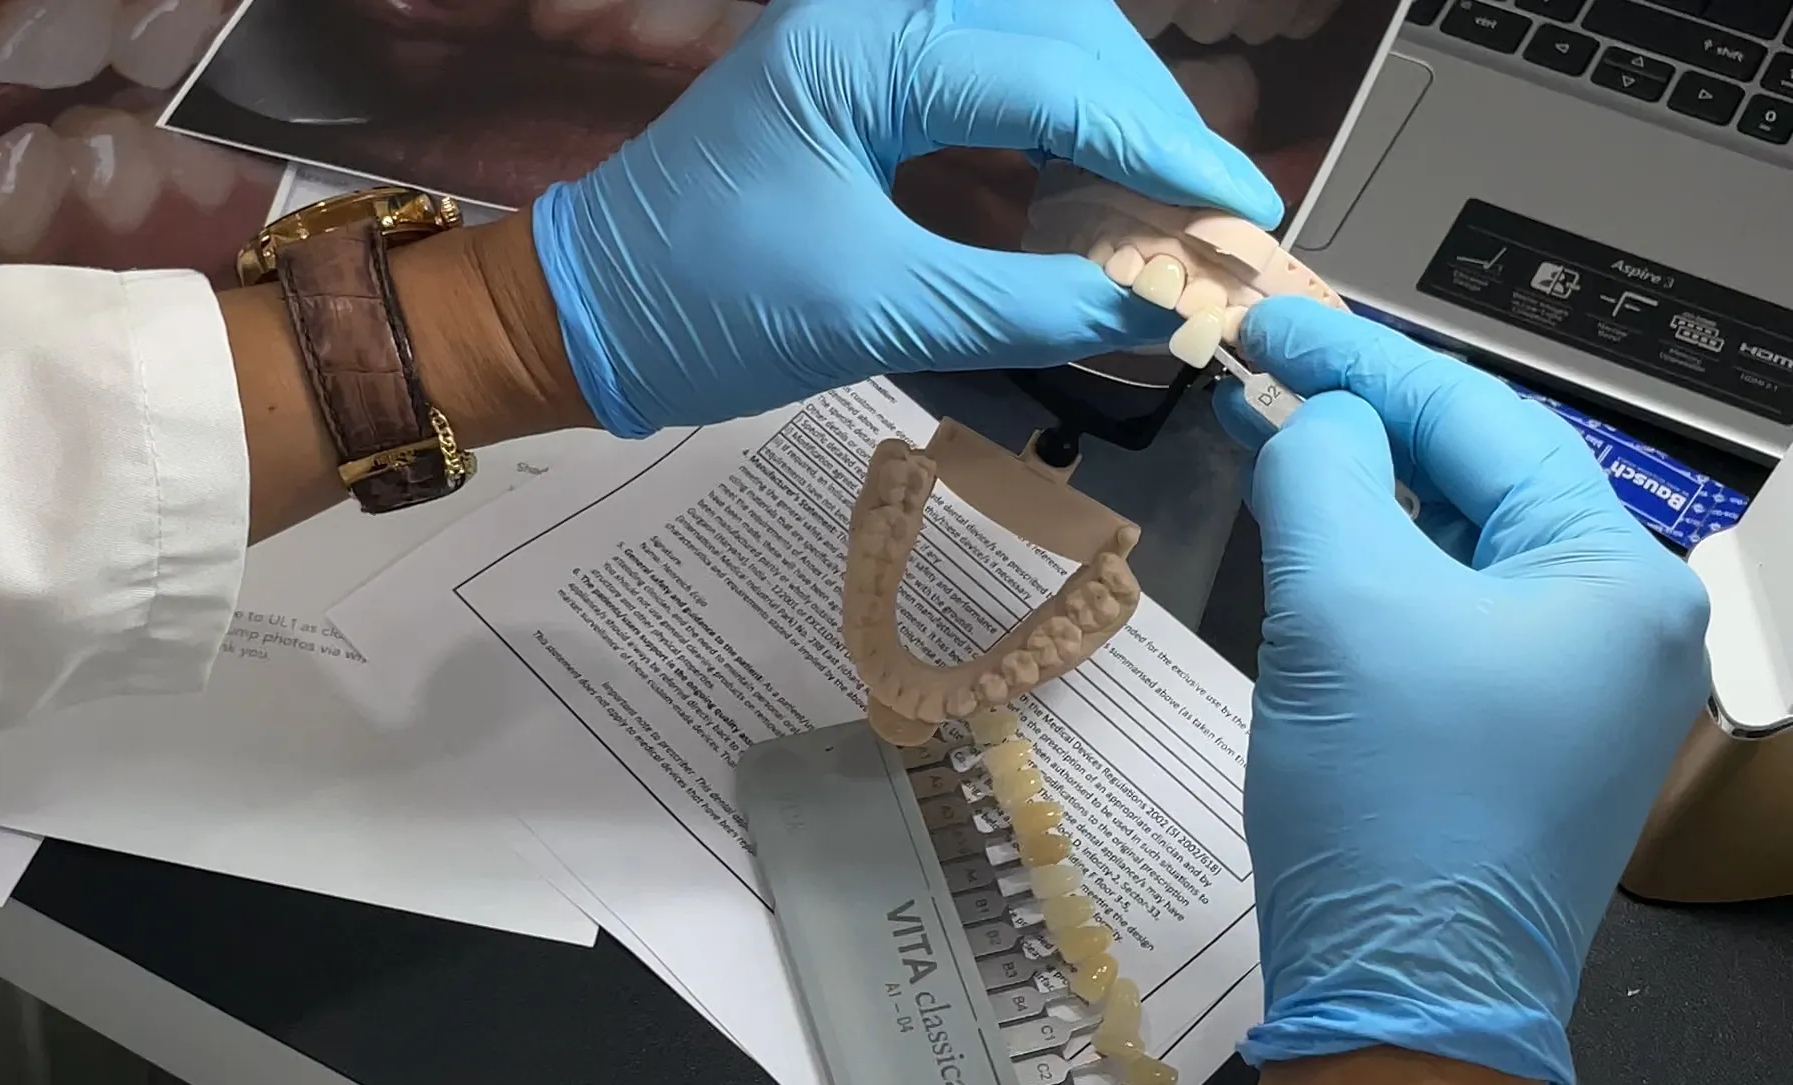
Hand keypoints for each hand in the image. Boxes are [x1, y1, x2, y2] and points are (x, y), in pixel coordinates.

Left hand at [533, 0, 1282, 435]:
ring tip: (1168, 197)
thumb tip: (1159, 306)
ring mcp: (858, 41)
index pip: (1057, 78)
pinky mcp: (854, 83)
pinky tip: (1090, 188)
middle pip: (1059, 30)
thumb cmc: (700, 308)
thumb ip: (1027, 304)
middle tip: (1215, 208)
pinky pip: (985, 77)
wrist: (581, 315)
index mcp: (865, 49)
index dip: (1164, 149)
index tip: (1242, 213)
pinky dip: (1052, 127)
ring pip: (1030, 41)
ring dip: (1108, 112)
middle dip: (1148, 116)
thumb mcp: (873, 312)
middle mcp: (867, 14)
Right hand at [1214, 298, 1709, 1084]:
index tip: (1271, 322)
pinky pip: (1447, 615)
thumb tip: (1319, 423)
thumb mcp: (1342, 607)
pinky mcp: (1519, 736)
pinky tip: (1315, 537)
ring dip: (1367, 492)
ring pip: (1461, 546)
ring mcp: (1575, 686)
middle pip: (1483, 477)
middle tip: (1268, 368)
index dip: (1363, 361)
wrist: (1403, 1003)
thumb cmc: (1393, 806)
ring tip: (1276, 435)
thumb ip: (1325, 473)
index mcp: (1611, 578)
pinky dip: (1377, 567)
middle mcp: (1617, 624)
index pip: (1481, 420)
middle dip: (1370, 420)